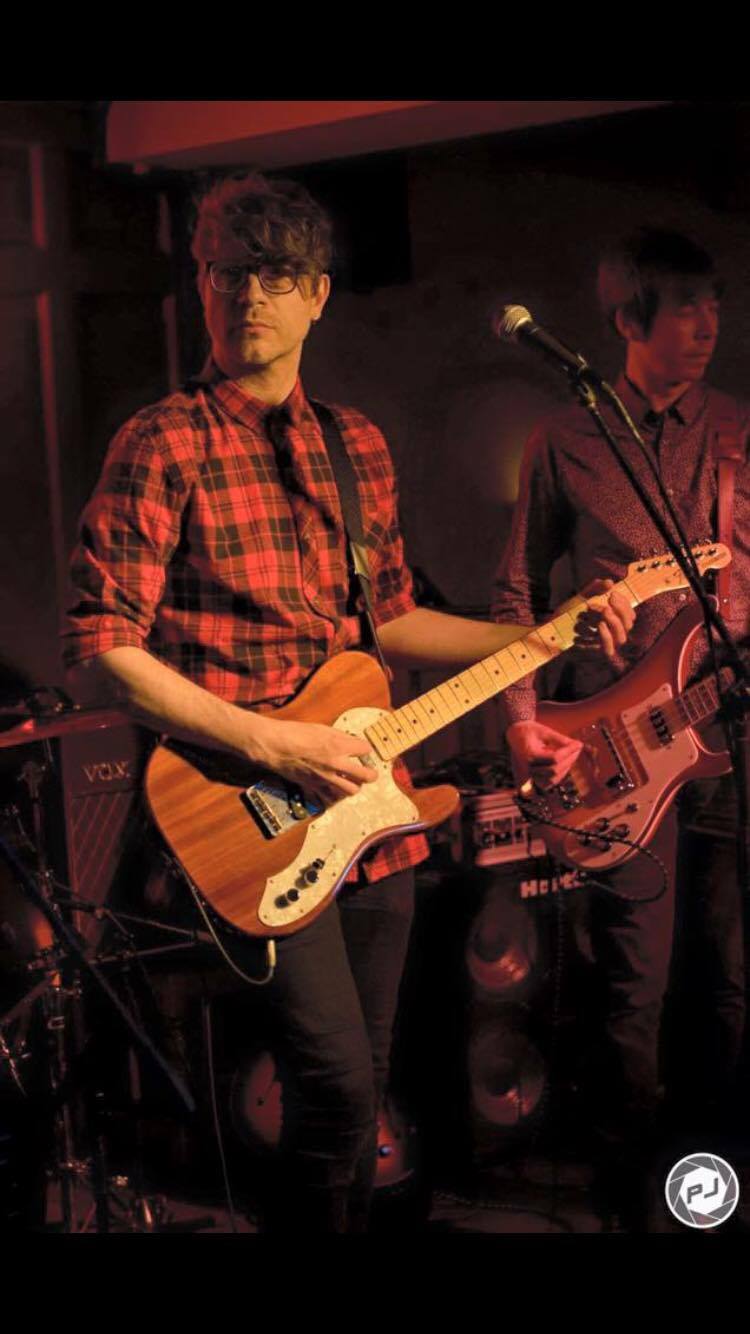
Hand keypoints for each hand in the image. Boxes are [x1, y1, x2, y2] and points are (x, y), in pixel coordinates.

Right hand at [248, 716, 377, 804]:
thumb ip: (340, 736)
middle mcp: (336, 764)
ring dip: (355, 785)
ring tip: (352, 780)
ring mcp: (326, 778)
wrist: (275, 746)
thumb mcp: (321, 728)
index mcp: (338, 746)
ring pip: (352, 790)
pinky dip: (336, 793)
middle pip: (366, 776)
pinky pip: (332, 797)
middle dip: (371, 774)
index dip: (364, 749)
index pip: (365, 750)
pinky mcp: (314, 787)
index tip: (362, 749)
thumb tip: (351, 742)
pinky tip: (334, 787)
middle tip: (369, 772)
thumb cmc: (295, 733)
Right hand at [506, 720, 581, 789]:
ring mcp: (527, 775)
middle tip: (577, 748)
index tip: (579, 744)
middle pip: (554, 770)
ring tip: (571, 755)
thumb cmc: (529, 731)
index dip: (569, 751)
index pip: (554, 758)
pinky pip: (547, 783)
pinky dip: (558, 776)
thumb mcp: (545, 731)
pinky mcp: (530, 779)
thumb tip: (578, 745)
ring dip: (565, 769)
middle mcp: (526, 768)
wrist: (515, 735)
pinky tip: (564, 764)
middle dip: (569, 759)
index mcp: (528, 754)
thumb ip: (561, 739)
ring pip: (552, 780)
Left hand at [570, 578, 634, 663]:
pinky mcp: (594, 650)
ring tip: (605, 611)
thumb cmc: (568, 613)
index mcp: (612, 620)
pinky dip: (606, 636)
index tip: (612, 594)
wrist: (551, 627)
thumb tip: (610, 582)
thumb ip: (595, 588)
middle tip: (609, 599)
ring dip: (615, 622)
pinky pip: (608, 649)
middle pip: (628, 625)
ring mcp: (603, 643)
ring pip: (621, 637)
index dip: (624, 604)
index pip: (629, 615)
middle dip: (621, 610)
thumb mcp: (581, 597)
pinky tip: (600, 625)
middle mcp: (610, 633)